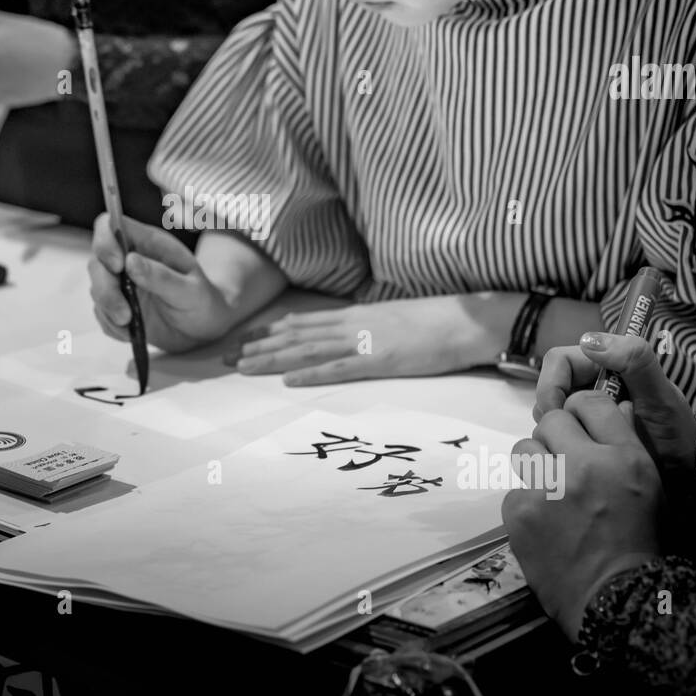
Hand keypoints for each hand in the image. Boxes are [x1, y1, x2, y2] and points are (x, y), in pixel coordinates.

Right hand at [89, 215, 237, 352]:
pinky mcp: (117, 305)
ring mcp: (121, 283)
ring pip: (96, 288)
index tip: (117, 266)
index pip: (111, 226)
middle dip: (105, 287)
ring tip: (130, 324)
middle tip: (124, 313)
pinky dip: (111, 325)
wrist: (204, 328)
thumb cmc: (202, 301)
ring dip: (108, 309)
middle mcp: (129, 259)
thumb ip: (162, 276)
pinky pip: (101, 313)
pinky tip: (131, 332)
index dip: (105, 241)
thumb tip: (129, 261)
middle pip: (97, 260)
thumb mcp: (190, 291)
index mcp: (148, 244)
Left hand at [233, 295, 507, 385]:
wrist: (470, 321)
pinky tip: (289, 380)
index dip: (268, 330)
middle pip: (295, 335)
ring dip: (273, 360)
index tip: (242, 339)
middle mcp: (353, 325)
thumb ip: (366, 328)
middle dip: (257, 346)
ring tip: (243, 367)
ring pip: (307, 351)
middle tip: (225, 356)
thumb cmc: (437, 323)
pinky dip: (311, 374)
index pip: (301, 322)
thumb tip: (345, 337)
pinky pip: (340, 368)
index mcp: (356, 315)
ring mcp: (365, 342)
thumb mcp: (393, 321)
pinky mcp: (381, 361)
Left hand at [503, 391, 663, 640]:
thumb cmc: (639, 541)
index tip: (579, 426)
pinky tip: (545, 523)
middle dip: (556, 438)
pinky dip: (528, 503)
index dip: (582, 413)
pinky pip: (516, 489)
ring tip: (553, 493)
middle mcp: (583, 464)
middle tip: (566, 465)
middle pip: (551, 420)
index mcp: (623, 456)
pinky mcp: (520, 510)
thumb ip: (625, 444)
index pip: (590, 402)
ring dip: (538, 466)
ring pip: (525, 449)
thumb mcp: (649, 486)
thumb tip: (608, 408)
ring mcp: (547, 487)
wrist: (614, 598)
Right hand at [534, 333, 695, 477]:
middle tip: (569, 437)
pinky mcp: (582, 433)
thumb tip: (590, 341)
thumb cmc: (675, 433)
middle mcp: (591, 383)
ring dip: (558, 430)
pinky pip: (557, 434)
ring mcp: (585, 409)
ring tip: (582, 448)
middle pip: (549, 387)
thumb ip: (636, 361)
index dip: (551, 384)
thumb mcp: (660, 397)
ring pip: (549, 412)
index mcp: (605, 365)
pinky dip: (562, 444)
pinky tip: (581, 455)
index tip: (558, 413)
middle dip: (552, 412)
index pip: (559, 361)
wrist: (685, 472)